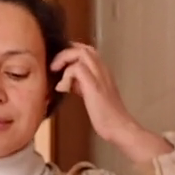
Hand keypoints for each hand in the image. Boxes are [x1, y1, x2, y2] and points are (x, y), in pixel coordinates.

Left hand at [51, 44, 173, 163]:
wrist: (119, 127)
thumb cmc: (106, 116)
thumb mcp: (92, 94)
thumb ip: (81, 85)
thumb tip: (67, 81)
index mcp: (103, 71)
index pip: (87, 51)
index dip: (71, 53)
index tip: (60, 64)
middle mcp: (103, 70)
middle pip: (83, 47)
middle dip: (65, 52)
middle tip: (54, 66)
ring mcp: (99, 76)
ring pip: (81, 52)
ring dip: (64, 59)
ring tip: (55, 71)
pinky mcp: (94, 86)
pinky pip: (77, 69)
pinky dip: (66, 76)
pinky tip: (62, 88)